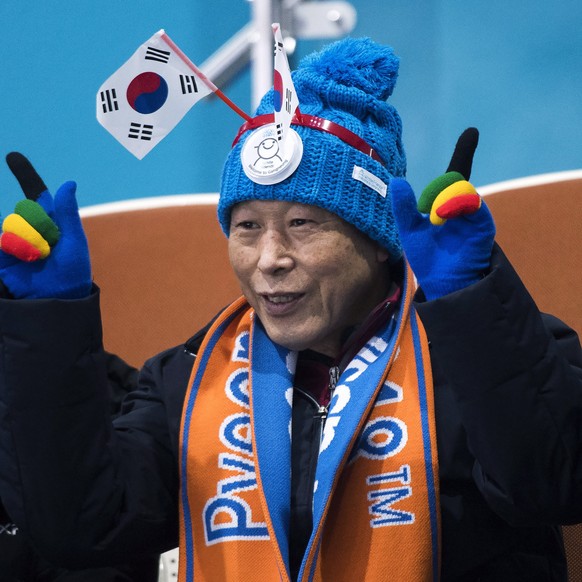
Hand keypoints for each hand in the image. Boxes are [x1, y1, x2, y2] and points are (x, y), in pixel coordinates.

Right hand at [0, 153, 91, 298]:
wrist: (57, 299)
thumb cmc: (73, 272)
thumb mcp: (74, 242)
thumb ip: (68, 213)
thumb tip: (69, 183)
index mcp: (52, 220)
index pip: (36, 193)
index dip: (25, 173)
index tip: (13, 157)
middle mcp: (32, 227)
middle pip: (25, 210)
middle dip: (38, 227)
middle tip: (49, 247)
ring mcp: (15, 240)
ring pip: (11, 226)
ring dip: (27, 242)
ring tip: (38, 259)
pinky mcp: (2, 255)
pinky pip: (0, 240)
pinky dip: (9, 244)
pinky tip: (23, 254)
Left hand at [391, 128, 494, 299]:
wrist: (443, 283)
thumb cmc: (427, 258)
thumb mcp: (409, 230)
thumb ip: (403, 207)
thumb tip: (397, 180)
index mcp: (447, 204)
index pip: (455, 173)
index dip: (464, 152)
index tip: (472, 132)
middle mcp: (463, 205)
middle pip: (453, 180)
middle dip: (436, 194)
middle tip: (428, 218)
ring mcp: (474, 214)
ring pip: (461, 190)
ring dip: (442, 201)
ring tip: (434, 221)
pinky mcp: (483, 225)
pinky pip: (472, 204)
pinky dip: (455, 205)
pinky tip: (441, 216)